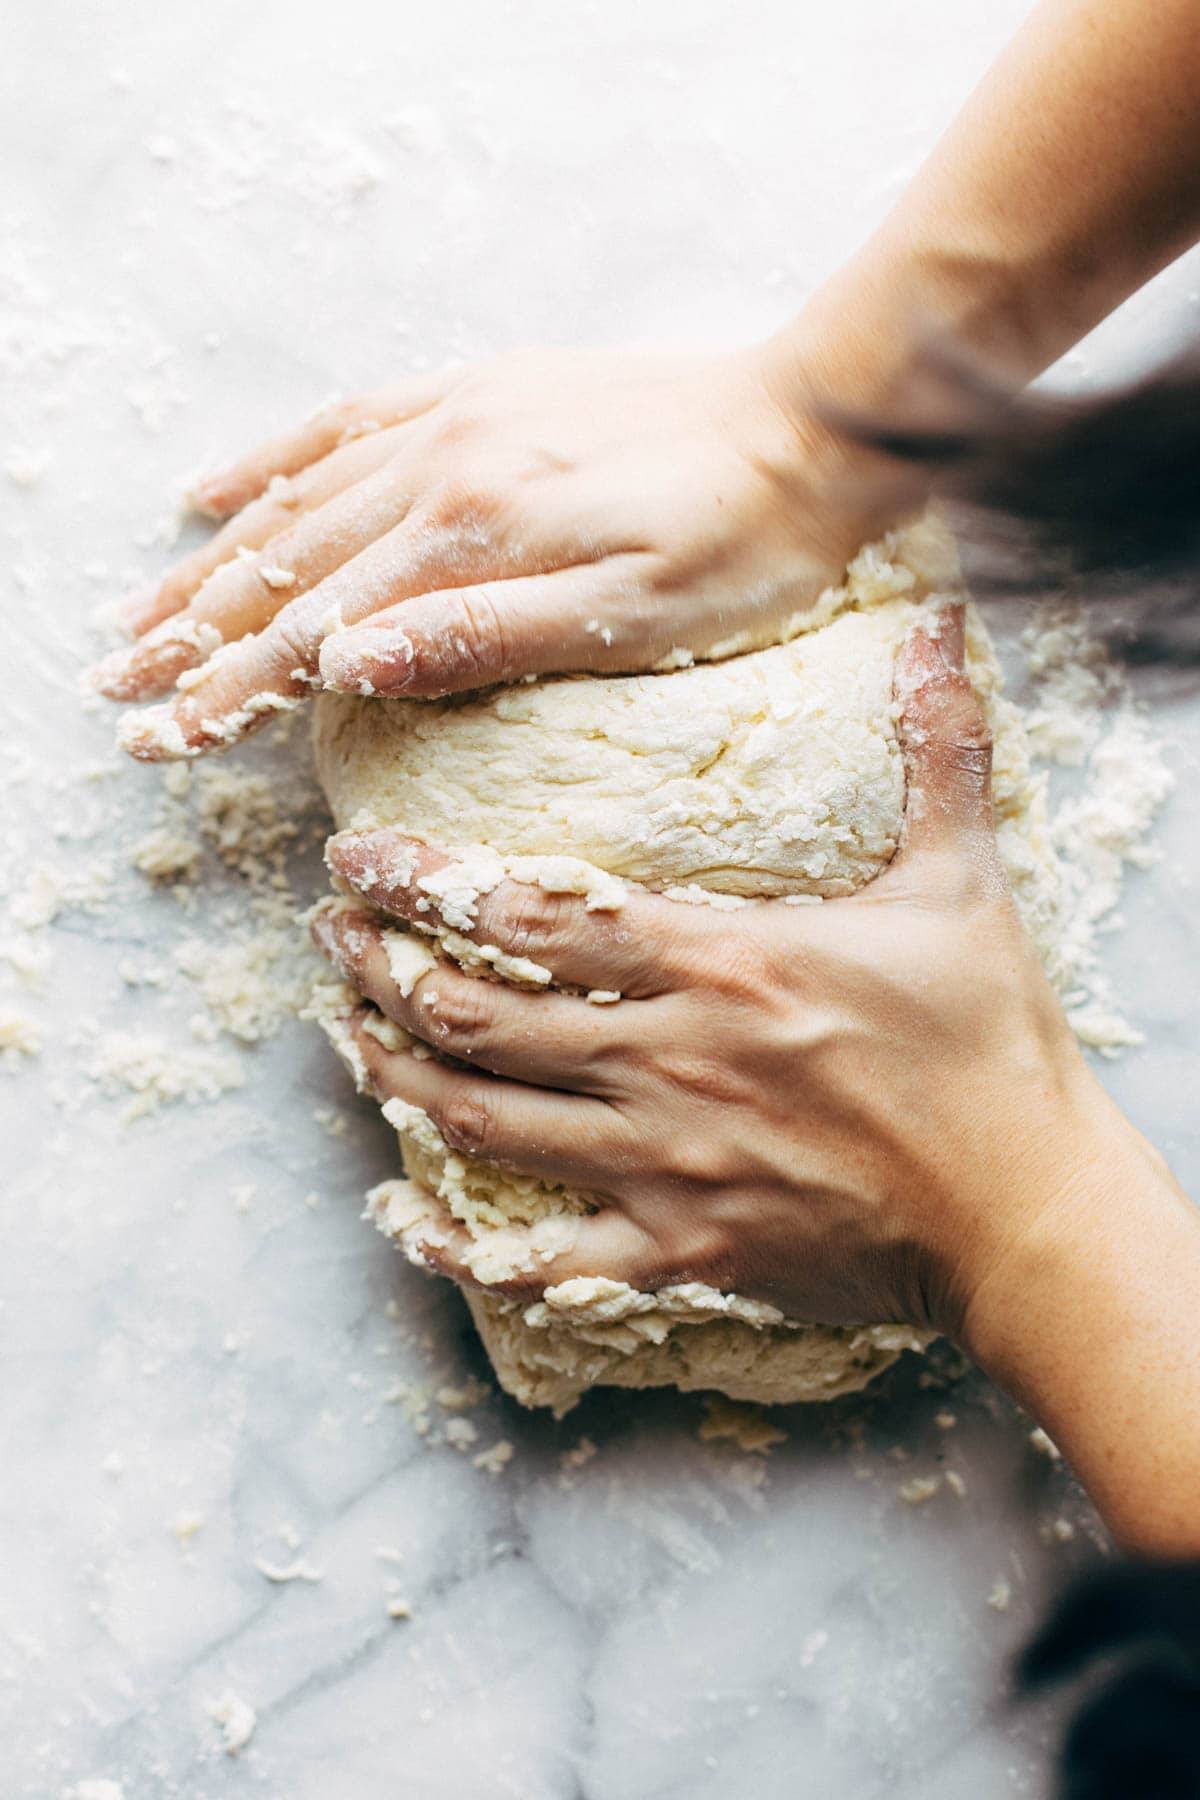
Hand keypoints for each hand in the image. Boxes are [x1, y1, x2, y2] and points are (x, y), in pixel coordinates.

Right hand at [92, 342, 910, 759]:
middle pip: (285, 566)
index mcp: (475, 538)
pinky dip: (272, 458)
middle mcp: (443, 468)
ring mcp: (455, 420)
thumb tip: (346, 664)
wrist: (815, 420)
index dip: (233, 690)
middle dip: (195, 636)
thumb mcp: (634, 618)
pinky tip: (219, 486)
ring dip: (211, 561)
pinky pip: (347, 421)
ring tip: (141, 609)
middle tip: (120, 686)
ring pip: (298, 498)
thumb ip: (485, 639)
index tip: (165, 737)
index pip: (320, 629)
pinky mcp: (480, 393)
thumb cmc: (747, 542)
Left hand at [309, 612, 1102, 1340]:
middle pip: (475, 1013)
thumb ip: (933, 749)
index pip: (529, 912)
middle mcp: (670, 1059)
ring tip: (343, 1031)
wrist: (1027, 1212)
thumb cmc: (990, 1049)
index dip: (423, 881)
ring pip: (481, 1119)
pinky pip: (540, 1258)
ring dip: (394, 1072)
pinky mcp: (681, 1250)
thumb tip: (938, 624)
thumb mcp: (962, 884)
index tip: (358, 856)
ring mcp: (667, 1164)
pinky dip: (461, 1243)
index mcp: (720, 962)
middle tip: (333, 936)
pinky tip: (407, 1216)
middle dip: (380, 968)